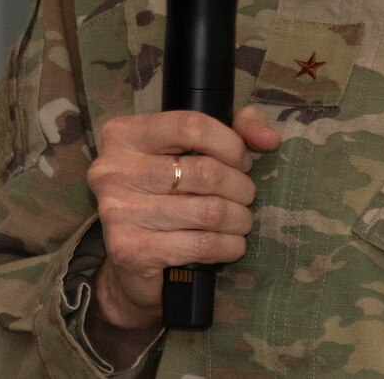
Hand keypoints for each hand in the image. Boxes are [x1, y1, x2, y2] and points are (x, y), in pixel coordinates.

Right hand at [85, 104, 280, 329]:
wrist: (129, 259)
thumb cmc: (167, 193)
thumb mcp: (196, 148)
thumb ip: (237, 128)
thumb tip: (269, 138)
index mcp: (126, 134)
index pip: (191, 126)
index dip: (230, 143)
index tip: (242, 161)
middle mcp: (113, 170)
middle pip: (205, 172)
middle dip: (240, 187)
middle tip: (245, 196)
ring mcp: (118, 212)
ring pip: (208, 211)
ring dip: (238, 219)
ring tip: (241, 220)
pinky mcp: (129, 251)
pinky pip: (200, 245)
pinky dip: (228, 246)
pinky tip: (231, 245)